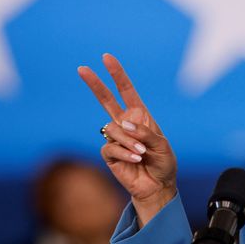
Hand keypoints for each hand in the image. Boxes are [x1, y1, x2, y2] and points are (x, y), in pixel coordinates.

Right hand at [78, 53, 176, 226]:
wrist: (157, 186)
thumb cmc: (163, 163)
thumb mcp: (161, 145)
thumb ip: (145, 132)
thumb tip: (123, 123)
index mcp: (140, 116)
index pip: (126, 92)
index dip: (117, 75)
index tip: (107, 58)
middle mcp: (125, 124)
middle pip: (106, 100)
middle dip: (95, 84)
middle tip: (81, 68)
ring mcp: (115, 138)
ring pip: (113, 130)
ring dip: (129, 140)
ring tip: (142, 153)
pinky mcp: (109, 154)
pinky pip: (110, 146)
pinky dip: (124, 151)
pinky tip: (134, 159)